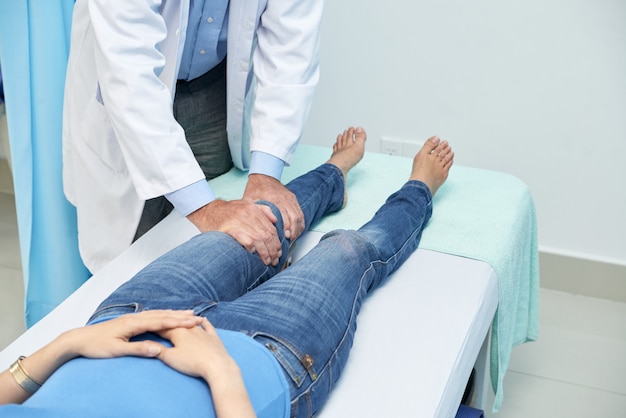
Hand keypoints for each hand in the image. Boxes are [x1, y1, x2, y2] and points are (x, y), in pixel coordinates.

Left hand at [64, 310, 202, 359]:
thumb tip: (158, 349)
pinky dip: (163, 314)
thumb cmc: (96, 346)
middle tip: (198, 317)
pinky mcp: (129, 320)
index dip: (179, 322)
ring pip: (158, 313)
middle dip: (181, 316)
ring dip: (174, 313)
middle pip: (163, 315)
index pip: (162, 322)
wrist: (78, 339)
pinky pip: (151, 315)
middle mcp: (135, 318)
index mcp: (134, 324)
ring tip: (188, 313)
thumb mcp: (117, 351)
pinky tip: (167, 314)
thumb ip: (139, 349)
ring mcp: (132, 318)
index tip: (195, 323)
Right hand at [157, 318, 256, 417]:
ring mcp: (203, 331)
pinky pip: (208, 326)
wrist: (216, 365)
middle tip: (159, 318)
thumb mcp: (171, 358)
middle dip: (167, 321)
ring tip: (179, 316)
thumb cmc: (192, 362)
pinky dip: (205, 322)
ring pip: (191, 322)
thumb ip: (158, 350)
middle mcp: (190, 328)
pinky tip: (203, 318)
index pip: (162, 328)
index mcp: (178, 332)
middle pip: (176, 323)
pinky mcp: (213, 337)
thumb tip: (148, 344)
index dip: (153, 326)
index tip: (146, 324)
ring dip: (184, 319)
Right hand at [186, 198, 281, 265]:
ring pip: (259, 239)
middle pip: (267, 235)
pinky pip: (246, 240)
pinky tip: (254, 254)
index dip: (277, 242)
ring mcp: (239, 222)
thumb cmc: (227, 211)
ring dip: (265, 253)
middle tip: (275, 259)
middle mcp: (248, 214)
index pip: (271, 229)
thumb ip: (262, 210)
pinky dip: (252, 248)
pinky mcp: (229, 229)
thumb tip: (275, 220)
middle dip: (273, 250)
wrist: (208, 210)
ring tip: (267, 261)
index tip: (279, 251)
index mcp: (254, 210)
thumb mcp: (246, 205)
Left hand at [243, 174, 304, 239]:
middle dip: (293, 231)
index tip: (285, 237)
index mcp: (273, 198)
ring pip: (299, 216)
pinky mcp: (293, 198)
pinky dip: (300, 223)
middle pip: (294, 217)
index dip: (286, 228)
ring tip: (293, 238)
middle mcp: (284, 198)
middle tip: (289, 240)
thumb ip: (252, 212)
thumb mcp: (249, 200)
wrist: (263, 175)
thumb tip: (252, 226)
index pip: (284, 215)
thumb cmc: (255, 188)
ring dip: (297, 228)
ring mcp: (290, 198)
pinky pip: (300, 212)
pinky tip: (296, 230)